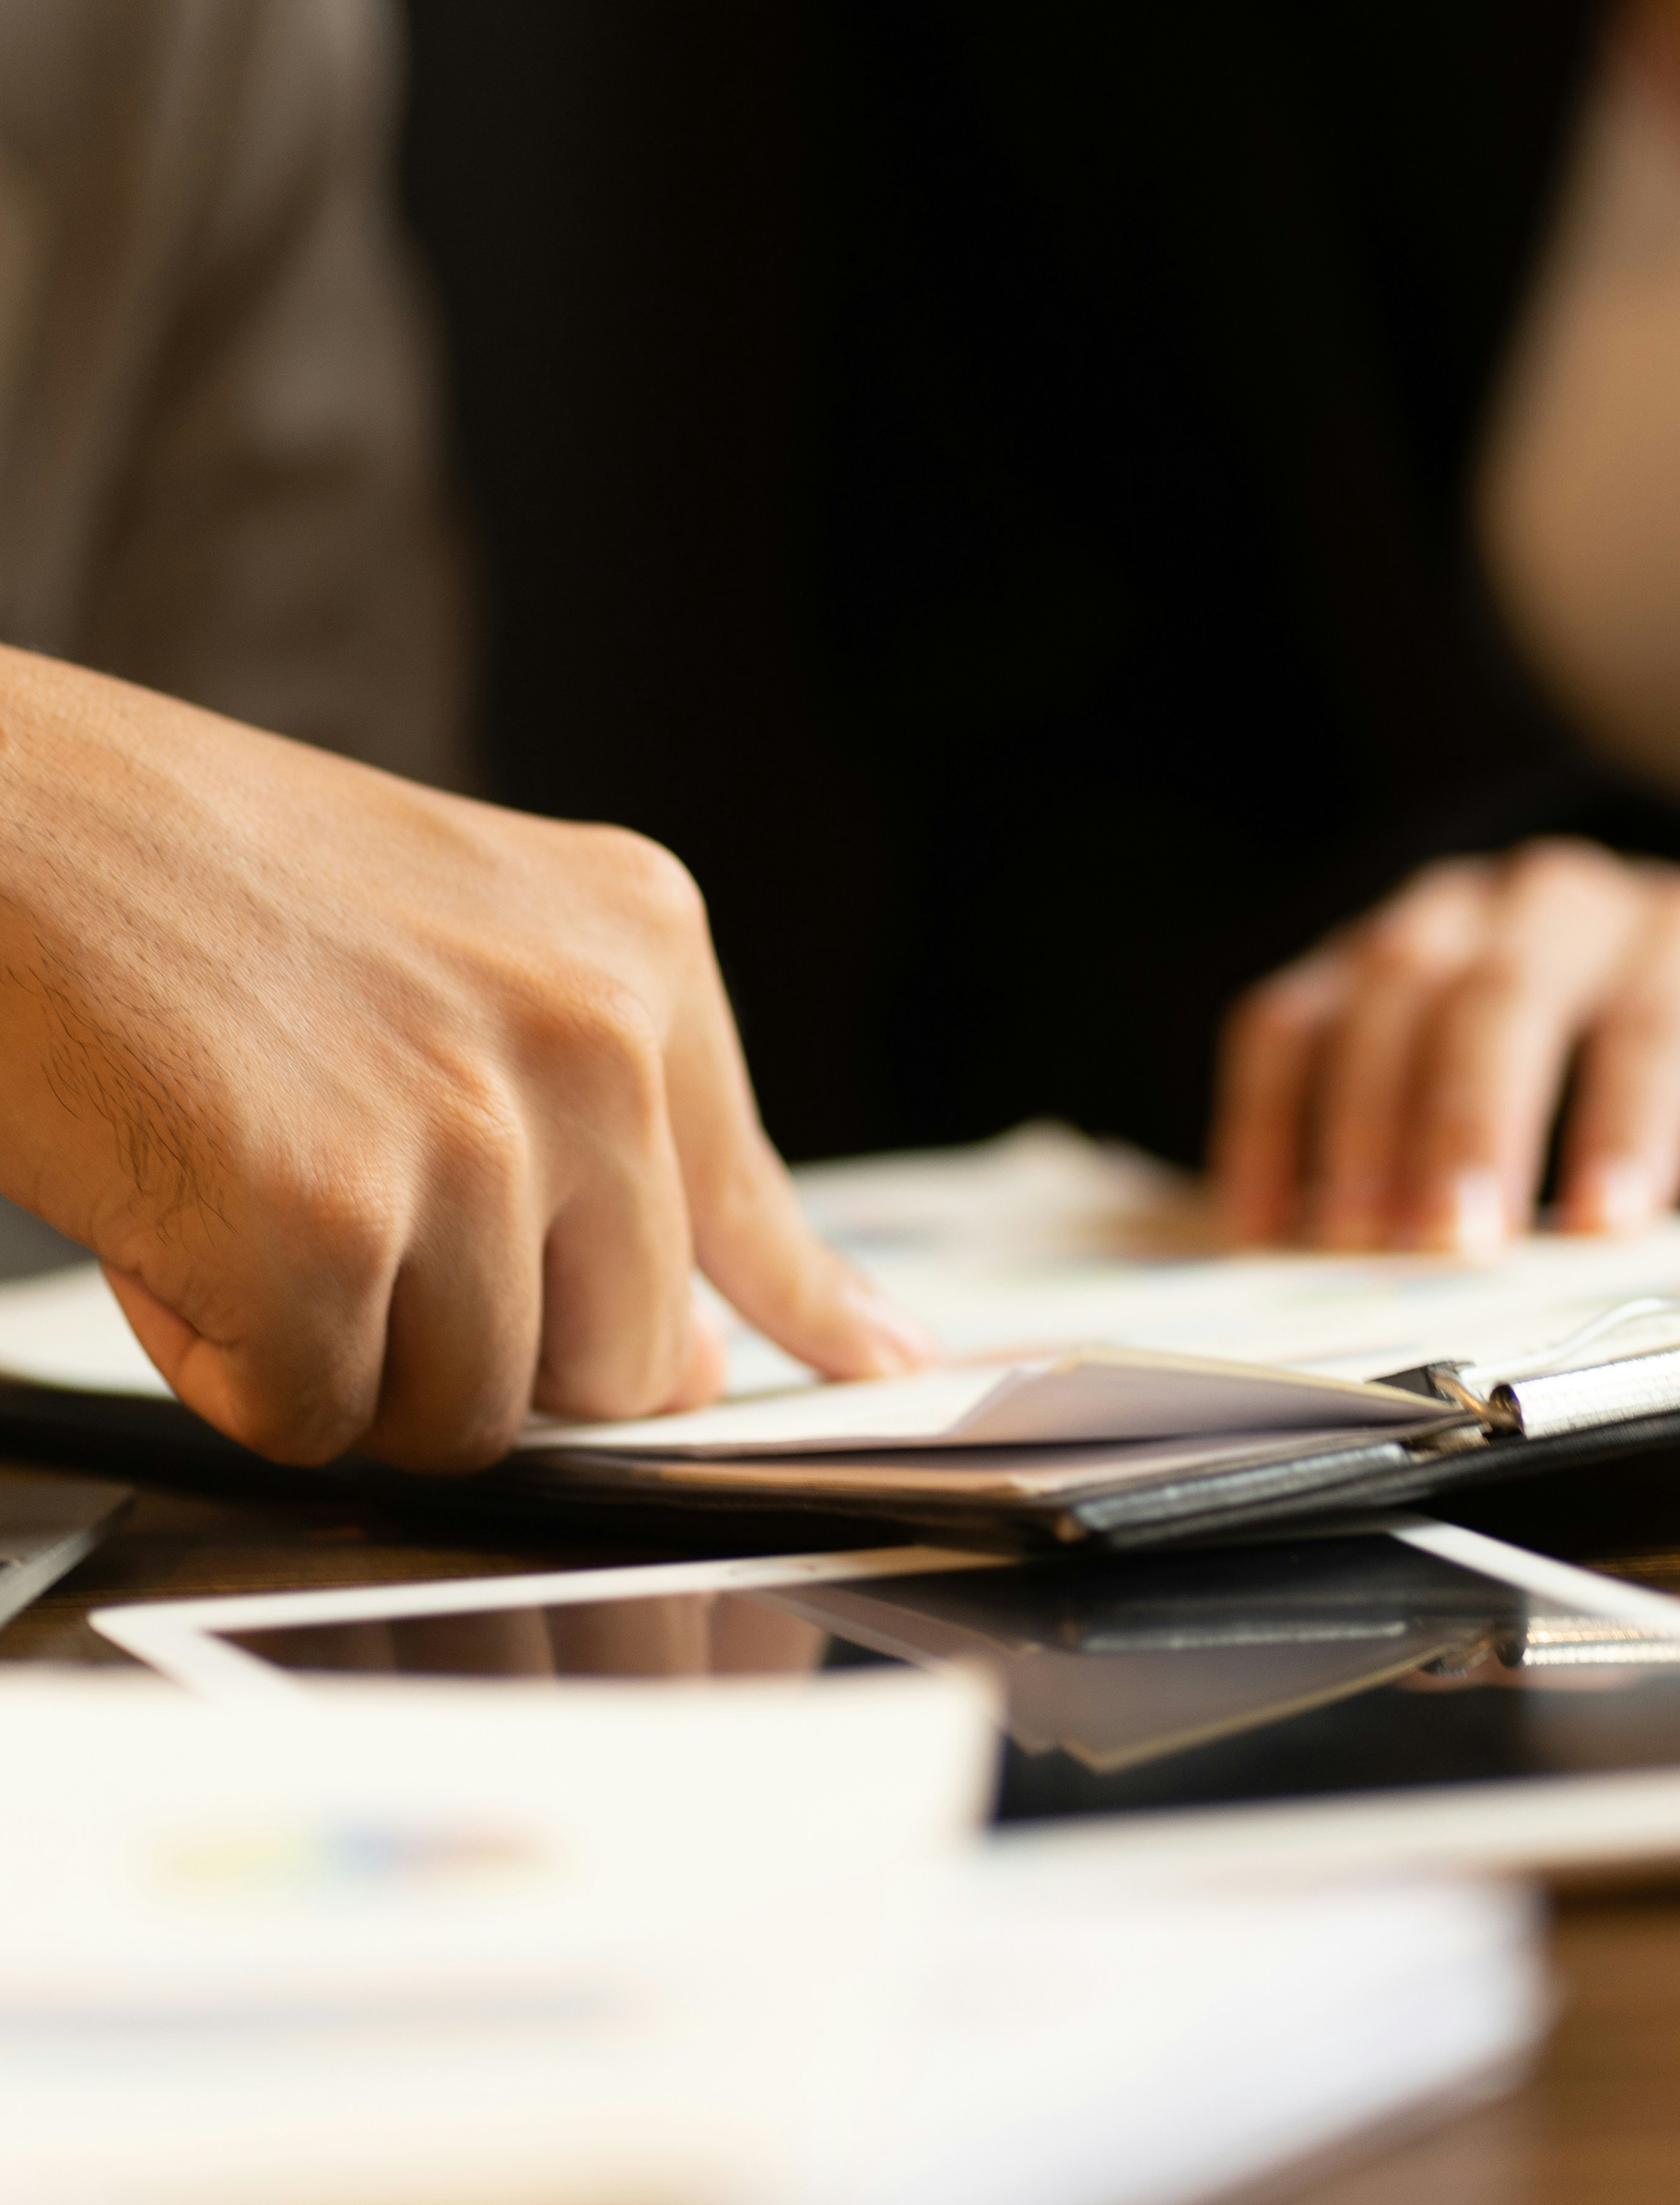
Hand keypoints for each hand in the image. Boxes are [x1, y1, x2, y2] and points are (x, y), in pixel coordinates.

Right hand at [0, 649, 933, 1470]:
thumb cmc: (184, 881)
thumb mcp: (455, 953)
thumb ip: (592, 1136)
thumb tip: (691, 1347)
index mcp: (637, 951)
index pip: (753, 1198)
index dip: (810, 1312)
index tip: (881, 1368)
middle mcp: (591, 1035)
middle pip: (614, 1358)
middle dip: (478, 1344)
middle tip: (341, 1211)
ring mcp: (470, 1131)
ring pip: (466, 1416)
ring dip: (339, 1352)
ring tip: (244, 1174)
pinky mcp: (329, 1226)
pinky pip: (311, 1419)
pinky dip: (222, 1359)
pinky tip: (176, 1211)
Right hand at [1210, 842, 1679, 1251]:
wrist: (1626, 1009)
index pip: (1666, 1015)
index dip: (1632, 1118)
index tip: (1607, 1225)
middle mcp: (1568, 905)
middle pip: (1509, 990)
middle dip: (1476, 1120)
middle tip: (1456, 1244)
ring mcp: (1443, 915)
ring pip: (1389, 988)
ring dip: (1365, 1124)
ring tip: (1357, 1249)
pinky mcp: (1342, 957)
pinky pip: (1285, 1022)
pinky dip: (1267, 1125)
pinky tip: (1267, 1227)